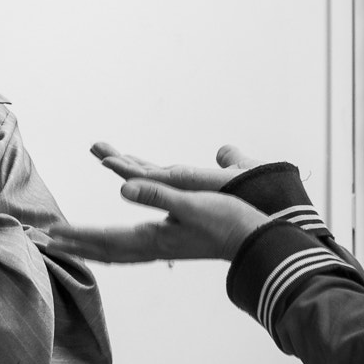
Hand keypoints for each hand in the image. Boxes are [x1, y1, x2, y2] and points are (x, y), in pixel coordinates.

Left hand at [48, 141, 268, 263]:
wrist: (255, 241)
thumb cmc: (226, 221)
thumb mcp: (191, 202)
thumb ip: (157, 194)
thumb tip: (123, 187)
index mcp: (153, 238)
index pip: (104, 239)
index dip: (76, 236)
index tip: (50, 234)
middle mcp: (152, 247)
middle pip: (102, 251)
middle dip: (72, 246)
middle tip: (42, 243)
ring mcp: (160, 248)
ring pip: (113, 252)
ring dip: (87, 248)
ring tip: (64, 245)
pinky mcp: (169, 244)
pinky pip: (127, 249)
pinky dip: (109, 247)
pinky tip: (107, 244)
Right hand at [90, 140, 260, 190]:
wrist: (269, 216)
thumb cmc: (260, 198)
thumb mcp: (242, 170)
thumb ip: (230, 161)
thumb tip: (225, 152)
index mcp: (190, 188)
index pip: (154, 173)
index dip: (134, 164)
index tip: (113, 154)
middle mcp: (180, 193)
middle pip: (141, 173)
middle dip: (119, 159)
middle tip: (94, 146)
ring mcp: (179, 195)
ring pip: (141, 177)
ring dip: (120, 164)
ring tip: (99, 155)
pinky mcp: (182, 196)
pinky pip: (149, 180)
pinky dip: (129, 171)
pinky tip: (113, 163)